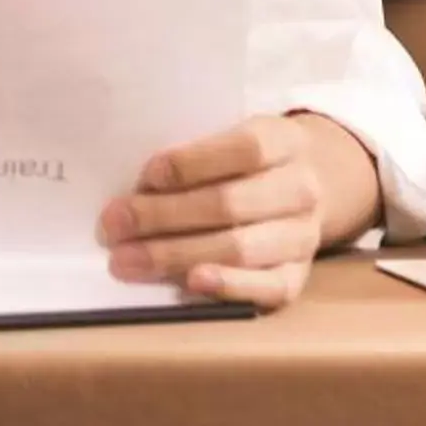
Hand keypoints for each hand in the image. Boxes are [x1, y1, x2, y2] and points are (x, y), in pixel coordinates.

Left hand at [100, 112, 376, 309]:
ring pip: (239, 248)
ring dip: (175, 255)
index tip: (147, 175)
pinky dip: (228, 287)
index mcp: (286, 142)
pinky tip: (191, 283)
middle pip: (230, 204)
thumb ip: (198, 156)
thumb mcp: (236, 137)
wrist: (312, 187)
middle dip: (163, 216)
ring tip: (126, 260)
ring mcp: (303, 236)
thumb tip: (135, 189)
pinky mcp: (298, 276)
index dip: (192, 163)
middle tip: (113, 225)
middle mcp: (302, 189)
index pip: (244, 149)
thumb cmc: (250, 164)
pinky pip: (266, 288)